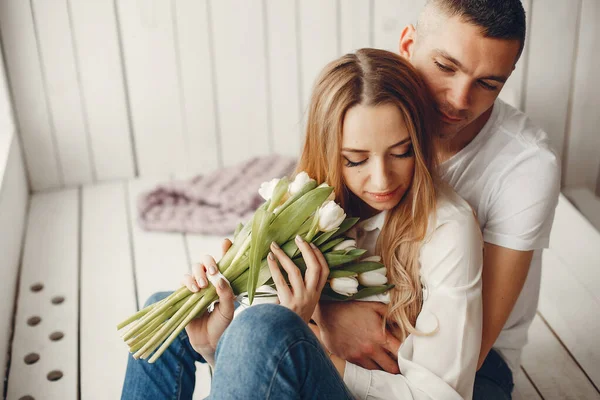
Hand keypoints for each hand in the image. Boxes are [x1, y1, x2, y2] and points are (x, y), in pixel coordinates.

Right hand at [181, 239, 234, 365]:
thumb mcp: (228, 310)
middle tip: (213, 272)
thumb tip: (219, 279)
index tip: (225, 242)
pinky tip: (194, 289)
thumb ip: (226, 294)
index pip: (225, 261)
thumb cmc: (222, 325)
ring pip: (194, 268)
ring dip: (198, 273)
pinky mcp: (185, 294)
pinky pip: (183, 280)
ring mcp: (197, 286)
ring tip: (202, 286)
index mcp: (224, 281)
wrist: (208, 342)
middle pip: (206, 260)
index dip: (225, 250)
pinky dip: (188, 281)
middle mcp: (210, 280)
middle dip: (208, 262)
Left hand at [267, 235, 328, 322]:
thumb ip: (300, 290)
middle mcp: (311, 296)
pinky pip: (281, 281)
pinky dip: (275, 268)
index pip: (325, 272)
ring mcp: (301, 299)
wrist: (288, 339)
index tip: (311, 244)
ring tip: (274, 246)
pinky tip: (270, 259)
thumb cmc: (291, 320)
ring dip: (284, 256)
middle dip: (307, 250)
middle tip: (298, 238)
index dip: (319, 256)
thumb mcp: (303, 305)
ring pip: (295, 271)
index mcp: (316, 295)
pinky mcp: (289, 303)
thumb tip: (289, 269)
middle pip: (315, 268)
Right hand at [314, 301, 400, 373]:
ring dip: (381, 367)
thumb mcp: (375, 307)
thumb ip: (392, 317)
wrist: (329, 312)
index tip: (406, 355)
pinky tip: (369, 358)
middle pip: (391, 368)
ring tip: (383, 361)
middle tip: (397, 362)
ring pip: (377, 371)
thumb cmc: (353, 308)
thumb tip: (406, 325)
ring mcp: (359, 356)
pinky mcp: (348, 358)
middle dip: (396, 366)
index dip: (406, 355)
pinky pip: (363, 368)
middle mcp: (371, 349)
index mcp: (380, 336)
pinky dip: (368, 365)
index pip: (400, 353)